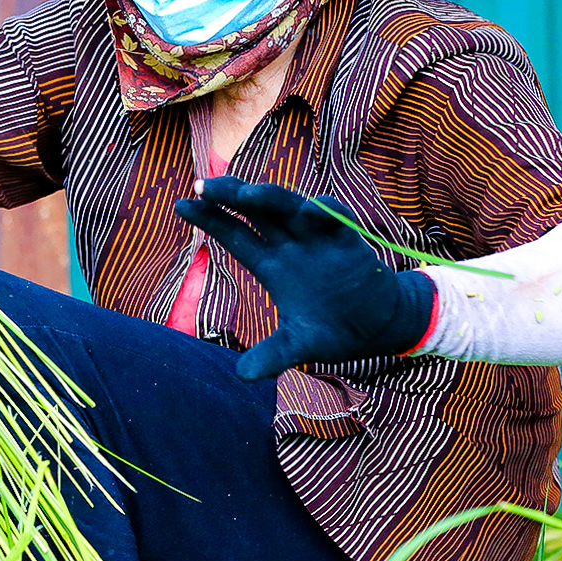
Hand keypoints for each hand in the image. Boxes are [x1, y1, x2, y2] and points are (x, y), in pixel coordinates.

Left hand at [174, 176, 436, 379]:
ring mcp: (319, 240)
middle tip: (203, 185)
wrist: (381, 328)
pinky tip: (309, 212)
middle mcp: (291, 246)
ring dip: (269, 198)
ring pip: (289, 207)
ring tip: (247, 194)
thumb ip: (273, 355)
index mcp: (272, 265)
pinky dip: (324, 211)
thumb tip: (243, 376)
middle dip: (230, 196)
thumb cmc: (334, 329)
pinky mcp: (350, 242)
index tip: (181, 204)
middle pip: (256, 212)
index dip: (210, 219)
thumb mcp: (299, 345)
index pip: (235, 236)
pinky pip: (336, 218)